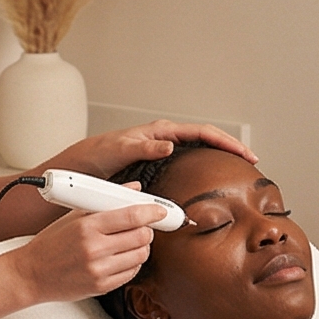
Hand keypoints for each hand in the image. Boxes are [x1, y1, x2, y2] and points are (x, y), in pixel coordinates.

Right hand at [15, 203, 162, 304]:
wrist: (30, 275)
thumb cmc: (49, 244)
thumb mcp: (72, 217)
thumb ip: (104, 202)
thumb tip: (133, 189)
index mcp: (87, 227)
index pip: (132, 216)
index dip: (152, 212)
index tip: (160, 211)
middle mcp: (94, 249)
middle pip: (142, 236)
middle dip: (146, 230)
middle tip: (140, 227)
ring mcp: (99, 270)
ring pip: (141, 255)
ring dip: (141, 247)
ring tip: (129, 243)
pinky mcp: (101, 286)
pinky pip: (131, 273)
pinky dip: (132, 264)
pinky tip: (121, 258)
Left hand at [47, 119, 254, 179]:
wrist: (68, 176)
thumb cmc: (87, 159)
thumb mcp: (114, 150)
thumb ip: (141, 146)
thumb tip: (170, 143)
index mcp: (155, 133)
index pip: (199, 132)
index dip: (224, 142)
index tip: (245, 154)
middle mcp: (158, 142)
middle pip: (202, 141)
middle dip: (228, 148)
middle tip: (250, 161)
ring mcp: (155, 156)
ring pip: (194, 154)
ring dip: (215, 160)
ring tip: (236, 170)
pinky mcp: (149, 171)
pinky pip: (180, 170)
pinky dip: (196, 174)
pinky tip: (205, 186)